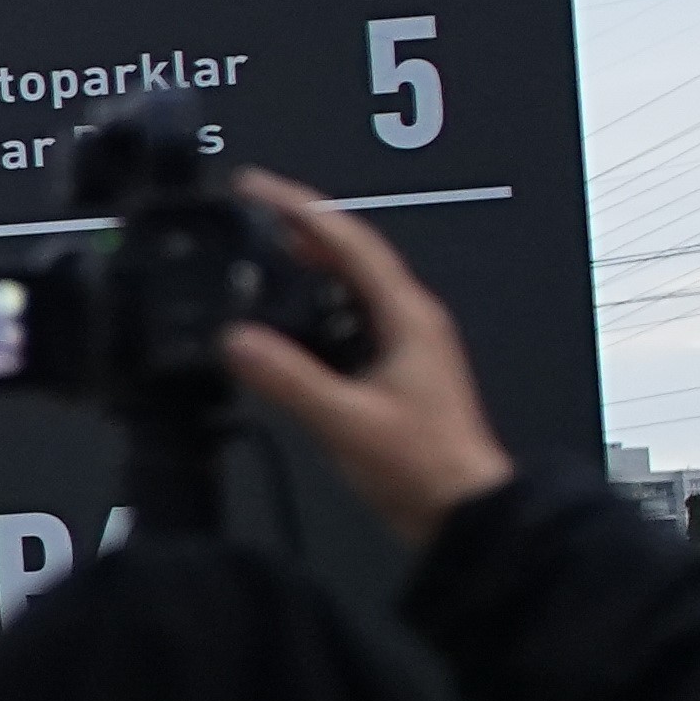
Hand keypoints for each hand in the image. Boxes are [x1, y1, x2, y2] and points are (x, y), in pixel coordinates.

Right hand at [220, 176, 515, 544]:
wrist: (462, 512)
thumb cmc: (426, 467)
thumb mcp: (346, 421)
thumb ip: (287, 379)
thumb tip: (237, 340)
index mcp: (408, 318)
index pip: (348, 240)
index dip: (297, 207)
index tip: (254, 188)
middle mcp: (408, 322)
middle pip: (348, 256)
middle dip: (295, 232)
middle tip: (245, 218)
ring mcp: (402, 345)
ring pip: (346, 288)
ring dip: (301, 271)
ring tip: (254, 263)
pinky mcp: (390, 371)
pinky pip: (345, 321)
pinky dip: (309, 311)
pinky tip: (280, 328)